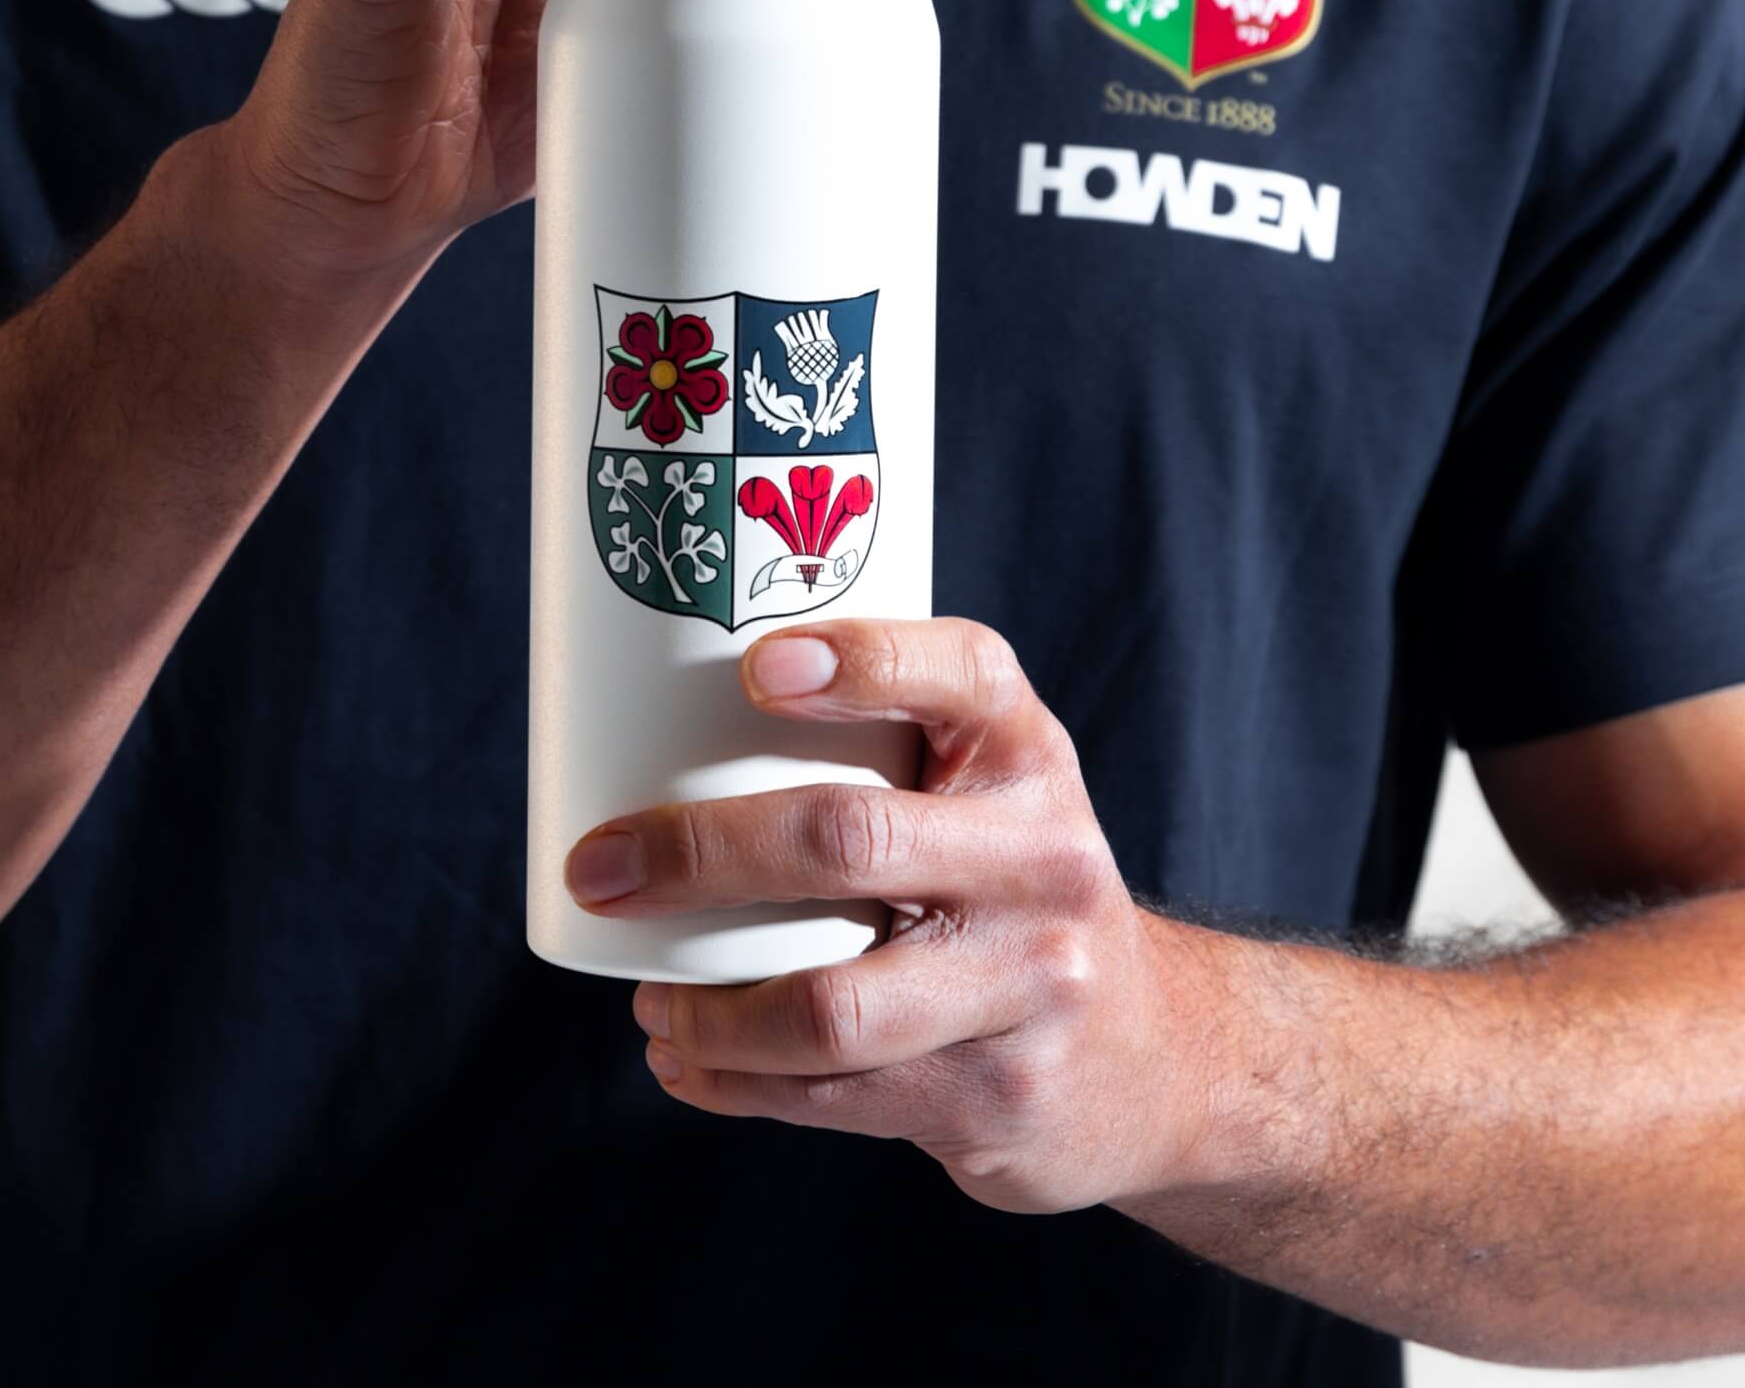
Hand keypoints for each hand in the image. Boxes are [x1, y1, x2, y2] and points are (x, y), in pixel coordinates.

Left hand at [563, 618, 1218, 1215]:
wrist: (1155, 1056)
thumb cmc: (1010, 887)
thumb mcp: (989, 793)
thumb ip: (880, 749)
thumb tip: (656, 728)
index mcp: (1026, 755)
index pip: (959, 674)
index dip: (859, 660)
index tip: (751, 667)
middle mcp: (1043, 857)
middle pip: (847, 839)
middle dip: (699, 853)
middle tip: (602, 868)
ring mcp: (1030, 986)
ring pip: (830, 1006)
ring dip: (707, 1010)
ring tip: (646, 998)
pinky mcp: (999, 1095)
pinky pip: (834, 1097)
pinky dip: (736, 1081)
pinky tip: (686, 1061)